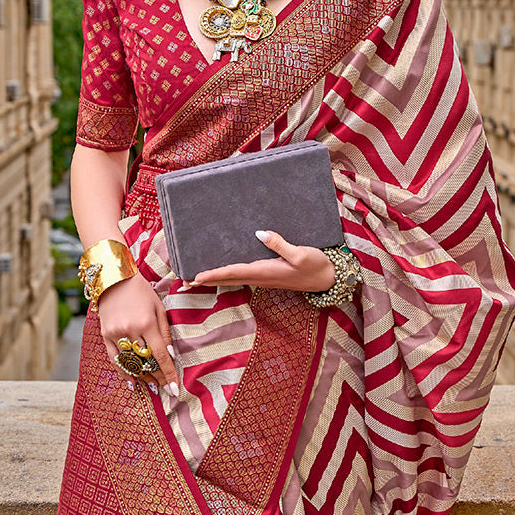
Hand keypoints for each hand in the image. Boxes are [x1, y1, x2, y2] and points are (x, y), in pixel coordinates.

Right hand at [96, 274, 179, 392]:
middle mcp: (130, 331)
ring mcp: (116, 334)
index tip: (175, 388)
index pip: (160, 355)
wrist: (115, 279)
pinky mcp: (105, 335)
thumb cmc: (142, 293)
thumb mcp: (159, 309)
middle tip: (166, 389)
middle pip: (146, 362)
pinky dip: (123, 372)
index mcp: (147, 323)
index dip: (168, 374)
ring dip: (143, 377)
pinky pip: (115, 359)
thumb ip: (165, 333)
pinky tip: (132, 383)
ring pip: (131, 363)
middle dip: (158, 377)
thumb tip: (171, 356)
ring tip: (153, 386)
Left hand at [188, 230, 335, 293]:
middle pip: (228, 279)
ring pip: (233, 278)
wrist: (329, 279)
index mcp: (266, 272)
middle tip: (184, 282)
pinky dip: (228, 275)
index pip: (234, 273)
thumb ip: (280, 244)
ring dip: (215, 278)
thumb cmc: (316, 266)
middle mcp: (261, 277)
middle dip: (207, 280)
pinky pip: (242, 275)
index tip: (196, 277)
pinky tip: (223, 272)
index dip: (214, 274)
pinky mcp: (268, 275)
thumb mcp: (301, 253)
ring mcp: (264, 278)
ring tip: (196, 277)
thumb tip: (259, 233)